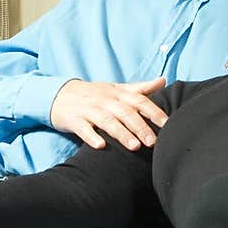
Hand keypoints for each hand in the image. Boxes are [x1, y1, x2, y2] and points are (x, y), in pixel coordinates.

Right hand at [50, 77, 166, 149]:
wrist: (60, 94)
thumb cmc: (94, 95)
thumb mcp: (116, 89)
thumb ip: (140, 88)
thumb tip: (163, 80)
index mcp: (118, 94)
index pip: (139, 100)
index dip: (154, 112)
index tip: (167, 124)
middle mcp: (105, 100)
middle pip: (125, 112)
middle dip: (140, 127)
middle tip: (152, 142)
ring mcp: (89, 110)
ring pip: (107, 121)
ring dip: (121, 133)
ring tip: (134, 146)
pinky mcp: (74, 120)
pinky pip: (83, 129)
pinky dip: (91, 137)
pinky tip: (100, 146)